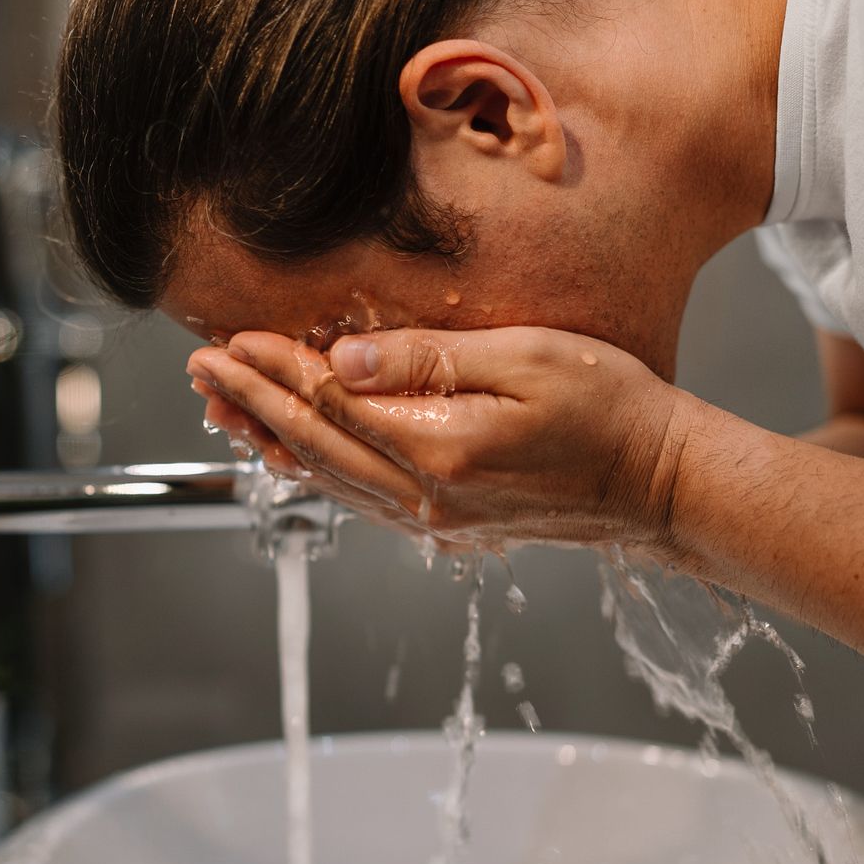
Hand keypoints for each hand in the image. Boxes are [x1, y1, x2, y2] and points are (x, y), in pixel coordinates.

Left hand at [187, 326, 690, 552]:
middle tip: (200, 369)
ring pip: (330, 479)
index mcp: (442, 451)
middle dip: (251, 403)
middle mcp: (428, 498)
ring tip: (222, 409)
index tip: (232, 338)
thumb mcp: (527, 359)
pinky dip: (314, 471)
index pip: (333, 403)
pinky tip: (291, 453)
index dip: (277, 367)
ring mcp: (437, 519)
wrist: (664, 483)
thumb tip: (342, 361)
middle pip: (315, 446)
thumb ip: (429, 360)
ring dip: (270, 440)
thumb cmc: (612, 408)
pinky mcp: (450, 525)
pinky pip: (361, 499)